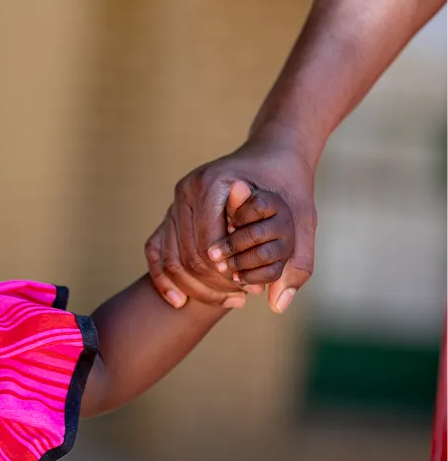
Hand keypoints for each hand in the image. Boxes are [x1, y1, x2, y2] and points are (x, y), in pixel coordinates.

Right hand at [146, 129, 316, 312]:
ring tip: (225, 299)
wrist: (273, 155)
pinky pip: (157, 250)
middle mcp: (186, 190)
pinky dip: (165, 278)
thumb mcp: (304, 220)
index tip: (249, 290)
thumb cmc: (288, 186)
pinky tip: (180, 301)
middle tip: (240, 299)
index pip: (209, 246)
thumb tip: (279, 305)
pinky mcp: (171, 212)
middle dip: (213, 284)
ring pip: (172, 258)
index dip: (227, 275)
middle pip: (188, 256)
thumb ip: (298, 262)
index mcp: (212, 183)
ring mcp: (175, 201)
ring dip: (195, 286)